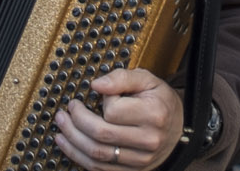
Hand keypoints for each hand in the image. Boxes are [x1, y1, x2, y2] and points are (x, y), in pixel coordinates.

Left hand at [53, 69, 183, 170]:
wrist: (178, 129)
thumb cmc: (160, 101)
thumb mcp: (147, 80)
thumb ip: (122, 78)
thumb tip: (96, 84)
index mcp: (154, 114)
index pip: (113, 110)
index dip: (102, 99)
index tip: (101, 93)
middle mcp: (148, 139)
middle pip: (101, 134)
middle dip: (76, 122)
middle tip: (66, 110)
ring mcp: (141, 159)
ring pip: (97, 155)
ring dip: (72, 140)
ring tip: (61, 126)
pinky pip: (100, 169)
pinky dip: (79, 157)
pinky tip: (67, 144)